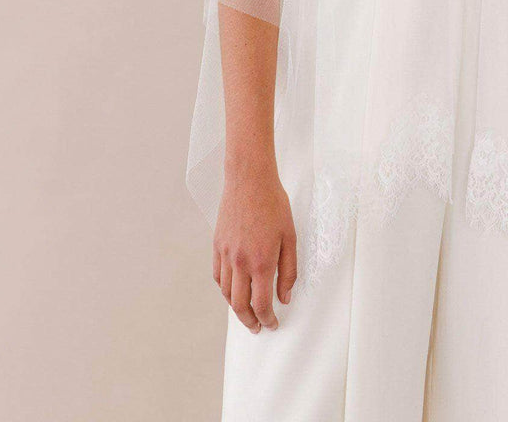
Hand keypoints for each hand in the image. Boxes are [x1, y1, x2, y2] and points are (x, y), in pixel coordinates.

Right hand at [213, 162, 296, 331]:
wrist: (249, 180)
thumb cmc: (274, 204)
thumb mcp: (290, 237)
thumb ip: (289, 270)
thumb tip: (285, 297)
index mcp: (261, 262)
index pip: (261, 304)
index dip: (267, 319)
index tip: (272, 324)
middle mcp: (240, 262)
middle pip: (240, 305)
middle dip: (250, 321)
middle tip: (258, 327)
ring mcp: (225, 254)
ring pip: (226, 292)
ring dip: (236, 307)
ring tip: (246, 312)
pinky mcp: (217, 245)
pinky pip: (218, 275)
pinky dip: (224, 288)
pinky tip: (233, 289)